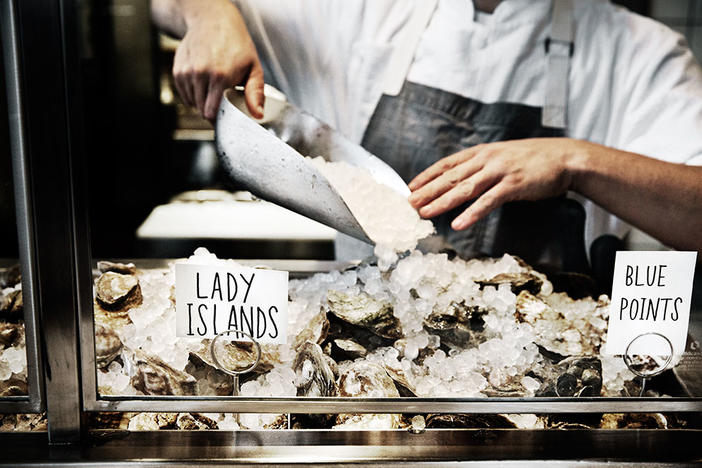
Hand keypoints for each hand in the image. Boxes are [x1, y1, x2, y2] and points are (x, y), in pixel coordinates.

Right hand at [172, 1, 263, 120]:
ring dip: (202, 102)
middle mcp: (199, 74)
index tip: (226, 118)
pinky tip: (204, 83)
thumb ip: (255, 93)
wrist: (212, 21)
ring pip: (192, 103)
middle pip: (201, 110)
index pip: (211, 113)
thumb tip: (257, 115)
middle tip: (223, 102)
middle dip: (212, 111)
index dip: (219, 120)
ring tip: (214, 89)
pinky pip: (184, 94)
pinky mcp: (178, 70)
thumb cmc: (236, 44)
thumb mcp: (253, 67)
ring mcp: (186, 72)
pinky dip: (193, 94)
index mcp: (220, 76)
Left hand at [408, 138, 580, 229]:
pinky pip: (488, 201)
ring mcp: (499, 171)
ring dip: (442, 202)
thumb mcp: (501, 157)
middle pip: (450, 177)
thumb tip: (461, 178)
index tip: (409, 187)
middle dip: (426, 191)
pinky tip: (458, 224)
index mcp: (481, 152)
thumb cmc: (533, 160)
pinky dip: (472, 213)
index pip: (446, 164)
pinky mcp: (513, 185)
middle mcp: (486, 159)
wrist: (565, 157)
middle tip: (407, 204)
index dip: (426, 176)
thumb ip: (481, 166)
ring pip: (464, 189)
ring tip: (424, 214)